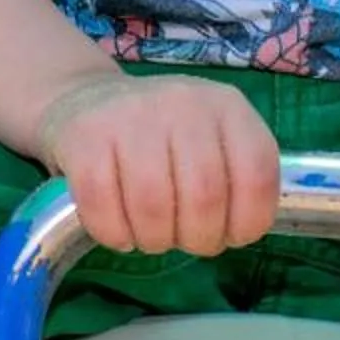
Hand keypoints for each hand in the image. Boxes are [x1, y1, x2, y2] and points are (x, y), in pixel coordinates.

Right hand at [39, 69, 279, 259]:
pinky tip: (118, 230)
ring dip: (154, 240)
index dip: (247, 222)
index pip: (256, 175)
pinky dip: (113, 234)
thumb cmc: (160, 137)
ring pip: (153, 207)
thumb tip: (236, 233)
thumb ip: (234, 180)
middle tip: (184, 239)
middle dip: (198, 239)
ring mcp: (129, 115)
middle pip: (204, 198)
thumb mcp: (211, 142)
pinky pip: (102, 207)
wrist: (86, 99)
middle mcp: (182, 102)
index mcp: (226, 107)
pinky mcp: (83, 135)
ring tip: (150, 235)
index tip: (228, 234)